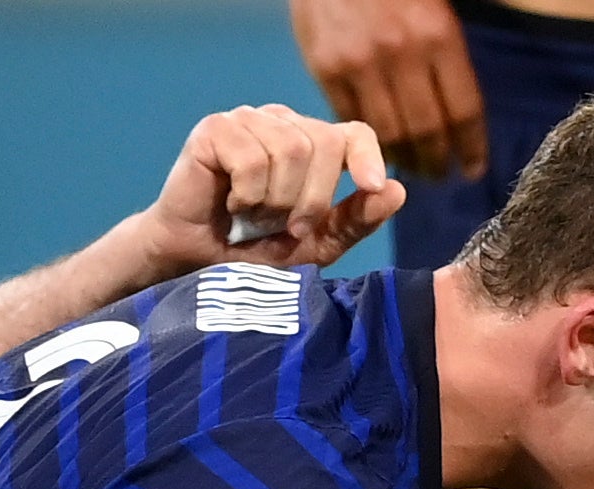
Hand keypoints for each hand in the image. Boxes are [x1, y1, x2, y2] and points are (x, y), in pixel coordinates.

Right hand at [141, 103, 405, 274]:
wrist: (196, 263)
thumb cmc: (254, 252)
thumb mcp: (315, 244)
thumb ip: (355, 220)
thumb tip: (397, 190)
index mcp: (310, 144)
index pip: (352, 132)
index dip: (366, 156)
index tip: (371, 185)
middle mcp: (282, 124)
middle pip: (323, 143)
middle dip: (312, 198)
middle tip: (288, 227)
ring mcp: (247, 120)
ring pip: (290, 150)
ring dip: (276, 200)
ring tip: (256, 218)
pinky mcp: (214, 129)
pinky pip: (252, 156)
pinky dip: (248, 193)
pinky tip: (232, 205)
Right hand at [288, 0, 485, 181]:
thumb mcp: (436, 3)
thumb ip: (446, 52)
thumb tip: (457, 111)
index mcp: (437, 34)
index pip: (464, 111)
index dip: (471, 148)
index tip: (473, 168)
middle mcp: (401, 53)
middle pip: (428, 132)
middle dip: (437, 163)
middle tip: (441, 175)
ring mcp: (360, 63)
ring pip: (388, 134)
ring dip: (403, 160)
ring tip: (411, 168)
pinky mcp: (326, 67)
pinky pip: (350, 119)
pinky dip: (364, 141)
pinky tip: (375, 148)